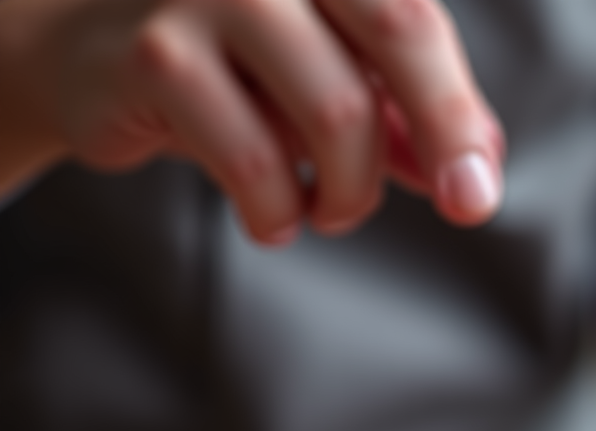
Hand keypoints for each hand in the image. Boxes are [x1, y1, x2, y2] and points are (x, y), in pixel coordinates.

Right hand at [0, 0, 503, 241]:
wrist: (93, 49)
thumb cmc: (234, 62)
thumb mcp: (330, 75)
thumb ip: (402, 116)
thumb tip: (474, 173)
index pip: (418, 18)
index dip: (460, 111)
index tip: (477, 193)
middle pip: (398, 31)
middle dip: (442, 134)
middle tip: (457, 206)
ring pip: (336, 111)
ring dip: (351, 192)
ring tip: (330, 211)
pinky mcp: (156, 55)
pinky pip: (255, 162)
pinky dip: (278, 213)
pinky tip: (273, 220)